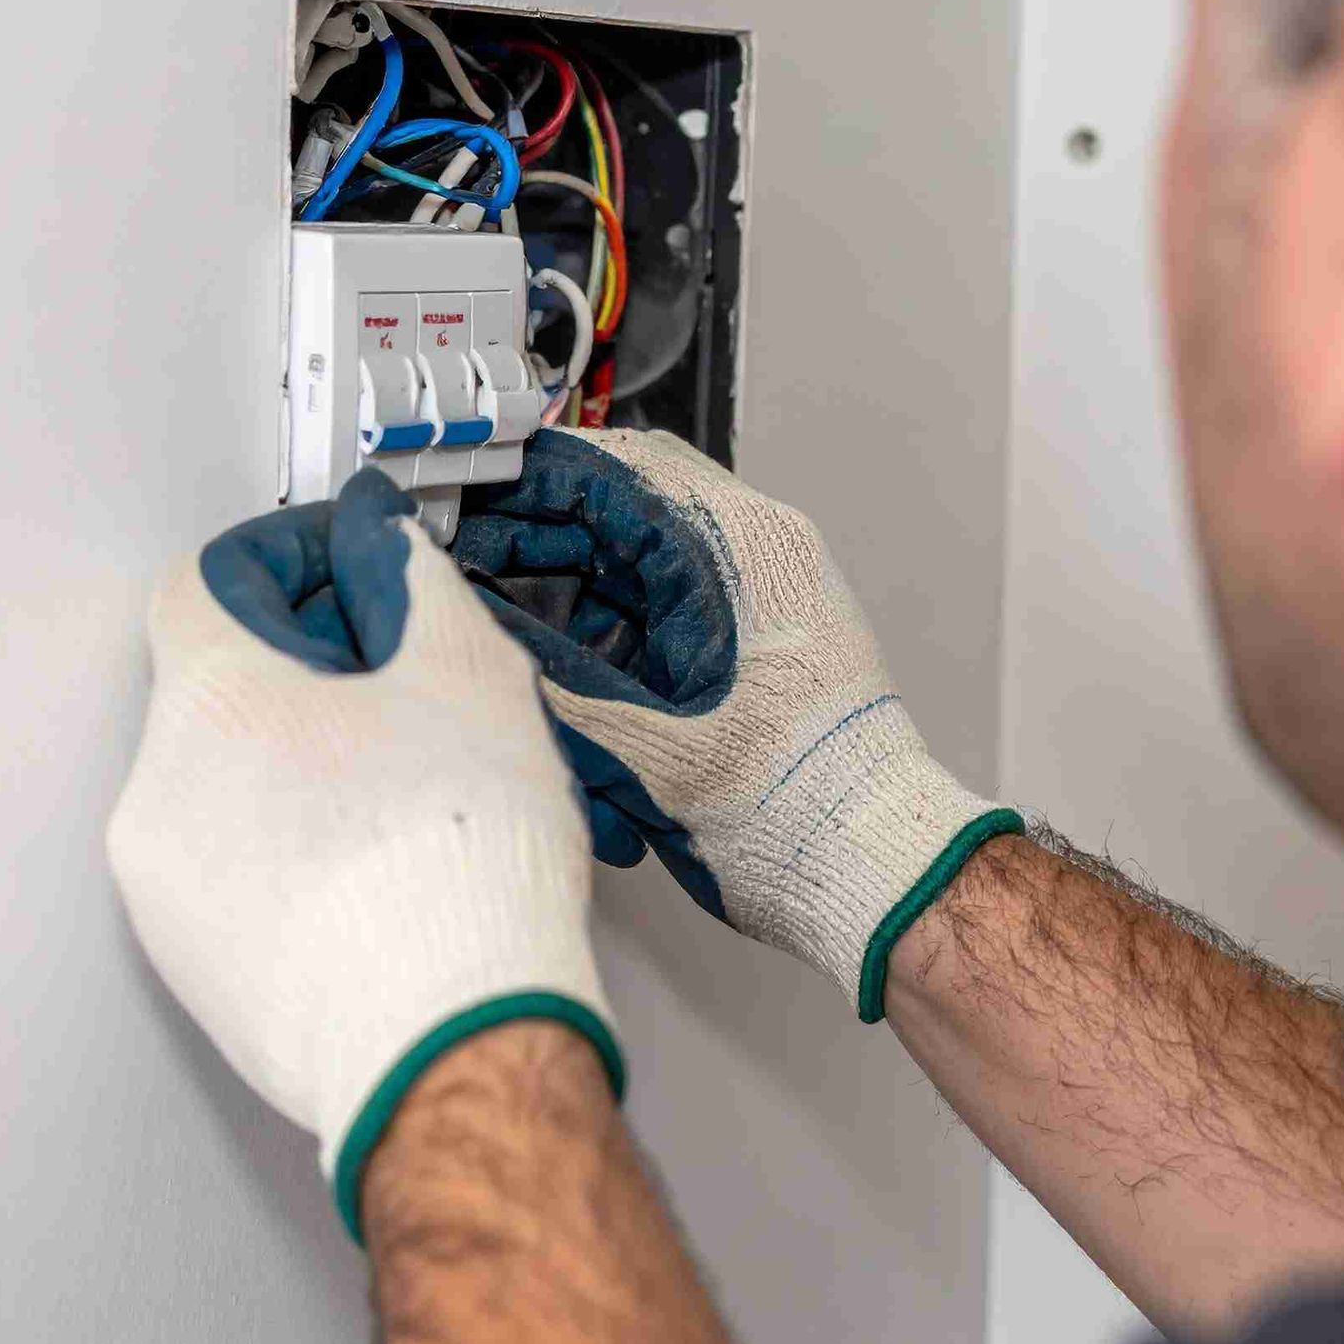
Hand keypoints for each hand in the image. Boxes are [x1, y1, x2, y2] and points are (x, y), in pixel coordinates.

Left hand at [107, 468, 622, 1242]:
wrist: (448, 1045)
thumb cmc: (453, 868)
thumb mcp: (468, 675)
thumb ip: (413, 582)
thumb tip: (384, 547)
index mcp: (209, 702)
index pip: (205, 582)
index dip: (288, 562)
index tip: (352, 579)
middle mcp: (158, 794)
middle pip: (221, 691)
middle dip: (313, 677)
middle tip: (411, 698)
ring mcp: (167, 895)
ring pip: (229, 792)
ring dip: (308, 772)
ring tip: (415, 800)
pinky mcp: (196, 974)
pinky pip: (237, 880)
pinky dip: (299, 859)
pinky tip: (390, 879)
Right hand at [453, 427, 1020, 1019]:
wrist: (881, 874)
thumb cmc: (812, 812)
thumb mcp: (657, 753)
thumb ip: (557, 695)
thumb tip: (484, 649)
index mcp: (752, 552)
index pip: (622, 470)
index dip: (531, 480)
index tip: (469, 495)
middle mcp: (760, 562)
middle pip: (624, 512)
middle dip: (535, 538)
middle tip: (462, 556)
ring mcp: (757, 607)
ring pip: (635, 569)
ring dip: (564, 596)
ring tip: (499, 627)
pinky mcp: (750, 653)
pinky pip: (658, 621)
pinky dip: (602, 644)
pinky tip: (560, 684)